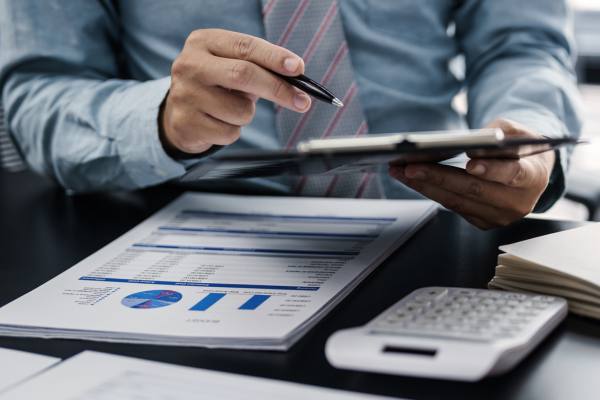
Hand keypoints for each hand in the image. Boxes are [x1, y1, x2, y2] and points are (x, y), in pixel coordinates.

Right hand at [160, 29, 310, 154]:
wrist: (178, 113)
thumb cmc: (215, 85)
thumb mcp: (232, 66)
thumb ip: (261, 68)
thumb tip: (297, 79)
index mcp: (204, 42)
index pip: (245, 46)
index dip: (275, 57)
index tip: (298, 68)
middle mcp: (190, 65)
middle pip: (244, 74)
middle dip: (278, 89)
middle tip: (301, 101)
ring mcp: (185, 95)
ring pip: (241, 110)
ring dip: (247, 114)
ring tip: (231, 108)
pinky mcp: (186, 123)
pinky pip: (229, 132)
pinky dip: (233, 131)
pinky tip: (218, 122)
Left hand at [389, 119, 555, 229]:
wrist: (529, 169)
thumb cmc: (520, 146)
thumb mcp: (518, 130)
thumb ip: (500, 133)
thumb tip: (474, 141)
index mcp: (533, 176)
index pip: (513, 174)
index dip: (492, 170)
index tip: (471, 164)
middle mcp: (518, 202)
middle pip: (474, 190)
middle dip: (439, 177)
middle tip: (411, 166)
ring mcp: (499, 216)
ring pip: (458, 201)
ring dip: (425, 186)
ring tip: (400, 171)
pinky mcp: (482, 221)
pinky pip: (452, 207)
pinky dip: (430, 192)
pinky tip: (412, 179)